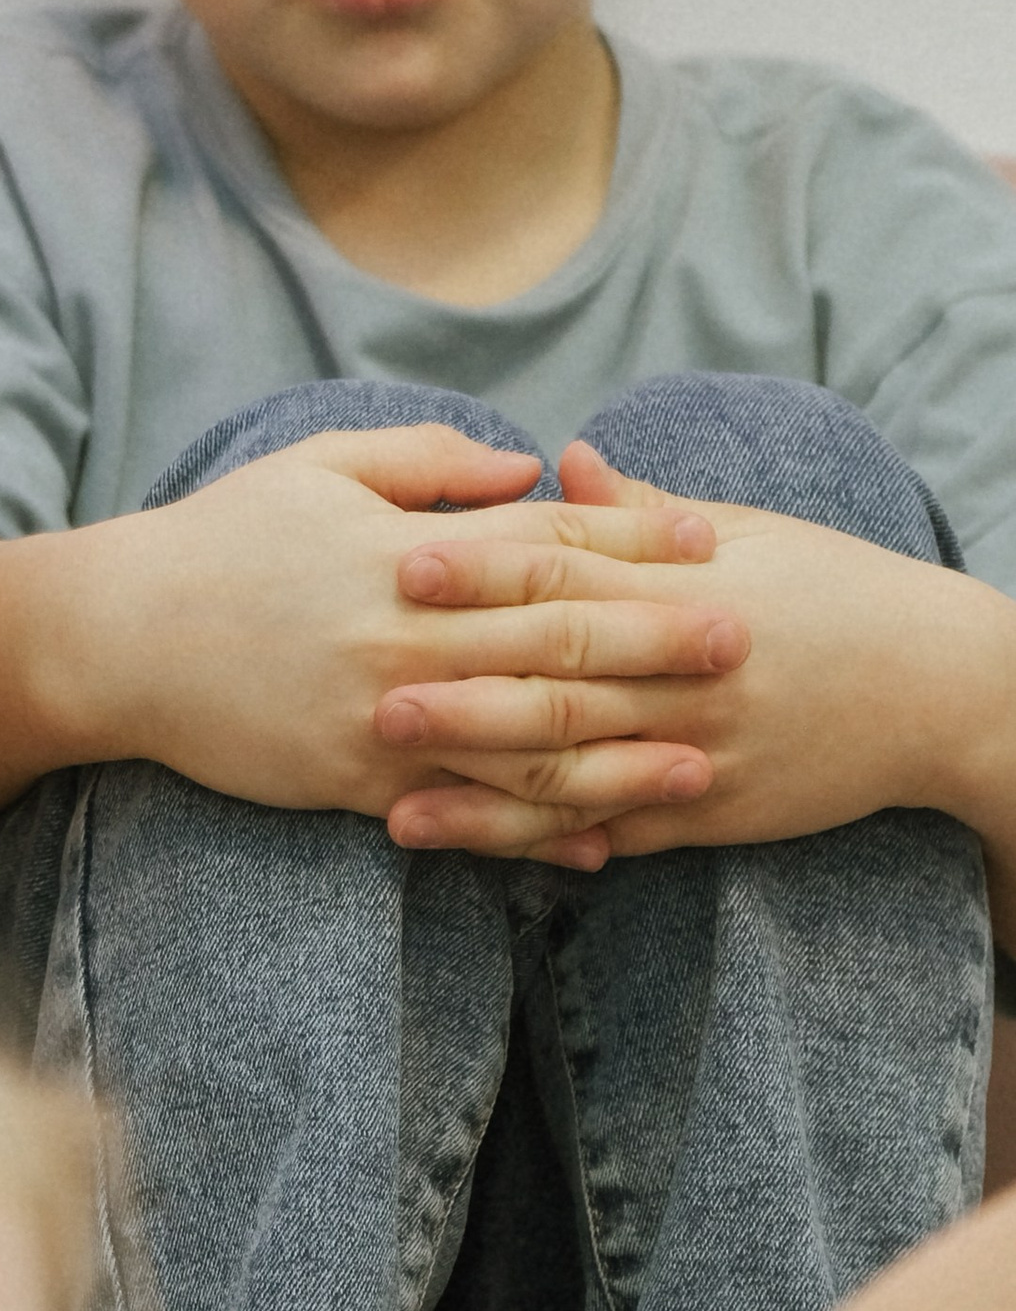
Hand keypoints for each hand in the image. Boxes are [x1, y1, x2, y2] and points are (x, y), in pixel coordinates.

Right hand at [49, 425, 733, 857]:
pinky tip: (597, 845)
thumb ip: (427, 463)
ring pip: (526, 742)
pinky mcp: (355, 782)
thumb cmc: (220, 539)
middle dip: (658, 643)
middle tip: (744, 643)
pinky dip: (535, 831)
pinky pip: (462, 812)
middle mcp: (406, 636)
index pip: (541, 545)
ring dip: (623, 755)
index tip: (709, 544)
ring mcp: (383, 717)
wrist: (116, 637)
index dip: (631, 543)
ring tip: (704, 762)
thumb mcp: (316, 467)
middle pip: (557, 640)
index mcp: (404, 552)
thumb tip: (529, 461)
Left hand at [374, 440, 1015, 863]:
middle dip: (463, 693)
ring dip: (485, 794)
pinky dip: (554, 845)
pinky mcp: (717, 815)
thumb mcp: (748, 534)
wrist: (941, 685)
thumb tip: (557, 460)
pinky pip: (624, 832)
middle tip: (370, 694)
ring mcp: (702, 753)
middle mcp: (690, 675)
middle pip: (560, 682)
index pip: (568, 572)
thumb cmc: (833, 589)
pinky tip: (485, 851)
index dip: (484, 568)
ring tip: (397, 806)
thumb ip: (640, 513)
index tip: (404, 562)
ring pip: (580, 777)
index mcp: (687, 589)